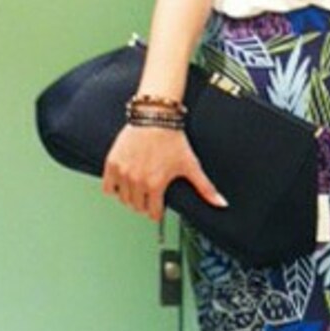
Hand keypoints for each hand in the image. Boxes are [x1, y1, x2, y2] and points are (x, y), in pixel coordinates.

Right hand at [101, 126, 226, 221]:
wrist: (155, 117)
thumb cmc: (172, 140)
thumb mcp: (191, 165)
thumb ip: (205, 188)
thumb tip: (221, 203)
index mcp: (155, 185)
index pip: (153, 213)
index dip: (158, 210)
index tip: (159, 205)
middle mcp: (137, 181)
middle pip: (137, 207)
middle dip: (145, 204)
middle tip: (150, 195)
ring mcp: (123, 173)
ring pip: (123, 199)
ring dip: (130, 198)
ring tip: (138, 189)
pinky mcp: (112, 163)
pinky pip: (107, 187)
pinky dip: (114, 188)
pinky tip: (124, 183)